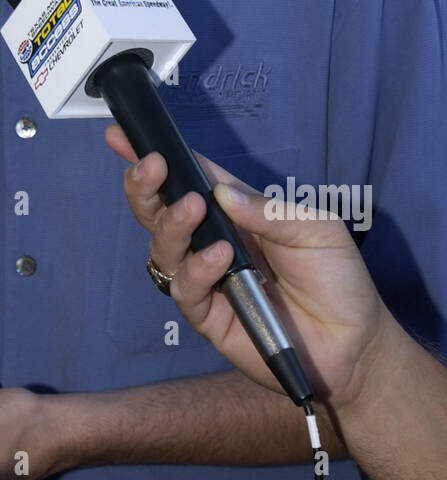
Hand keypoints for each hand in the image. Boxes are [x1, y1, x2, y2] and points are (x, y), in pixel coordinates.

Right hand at [105, 124, 386, 410]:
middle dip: (145, 186)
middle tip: (151, 166)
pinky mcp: (209, 317)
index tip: (124, 136)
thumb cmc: (338, 278)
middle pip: (160, 211)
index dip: (159, 156)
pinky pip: (185, 290)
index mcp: (236, 212)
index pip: (190, 177)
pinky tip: (219, 257)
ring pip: (163, 248)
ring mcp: (207, 279)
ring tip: (192, 209)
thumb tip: (220, 192)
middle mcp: (212, 241)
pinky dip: (197, 270)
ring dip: (171, 224)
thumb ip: (269, 211)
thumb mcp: (315, 229)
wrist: (355, 343)